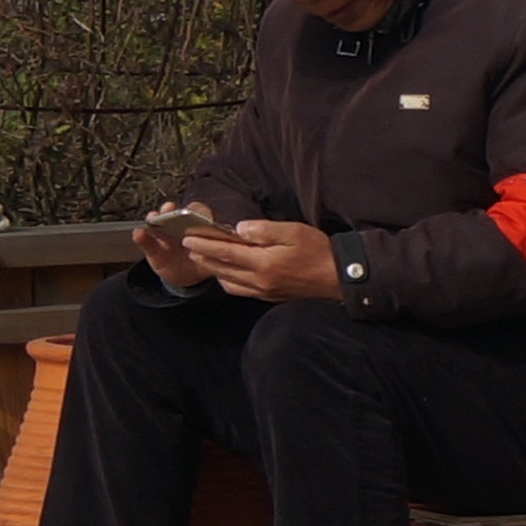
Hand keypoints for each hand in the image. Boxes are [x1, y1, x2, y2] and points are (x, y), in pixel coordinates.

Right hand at [131, 201, 219, 287]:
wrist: (187, 278)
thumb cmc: (203, 262)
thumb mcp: (212, 261)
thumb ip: (217, 252)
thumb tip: (227, 240)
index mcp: (197, 225)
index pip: (197, 212)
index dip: (194, 210)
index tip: (192, 211)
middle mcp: (180, 225)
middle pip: (175, 212)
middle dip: (172, 210)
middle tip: (169, 209)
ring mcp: (164, 234)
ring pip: (158, 222)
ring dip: (155, 218)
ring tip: (153, 218)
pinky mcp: (153, 247)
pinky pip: (146, 241)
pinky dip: (141, 237)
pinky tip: (139, 233)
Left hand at [181, 216, 342, 303]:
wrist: (337, 278)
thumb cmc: (317, 250)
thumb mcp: (293, 231)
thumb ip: (264, 230)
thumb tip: (239, 229)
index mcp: (263, 263)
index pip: (226, 252)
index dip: (205, 245)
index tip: (188, 238)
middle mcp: (259, 280)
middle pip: (222, 269)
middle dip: (203, 258)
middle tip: (189, 247)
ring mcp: (264, 291)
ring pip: (229, 283)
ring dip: (214, 271)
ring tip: (206, 258)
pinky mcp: (270, 297)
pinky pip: (241, 291)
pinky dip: (228, 280)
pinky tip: (228, 272)